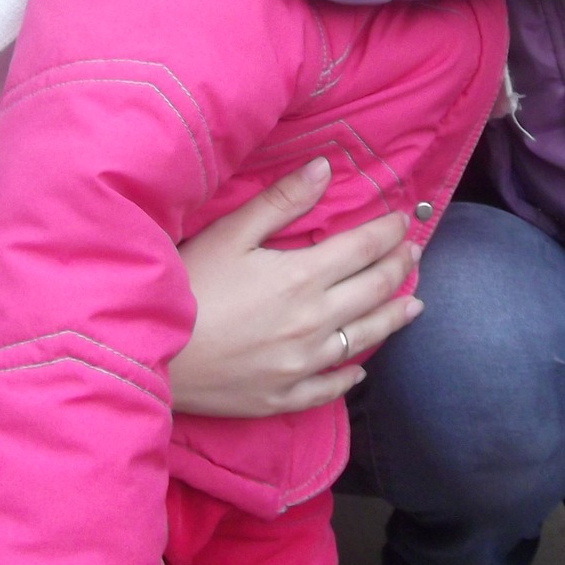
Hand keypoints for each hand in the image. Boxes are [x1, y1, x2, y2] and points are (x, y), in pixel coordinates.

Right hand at [171, 158, 417, 415]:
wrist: (151, 356)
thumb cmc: (185, 285)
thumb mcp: (229, 233)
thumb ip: (281, 201)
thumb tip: (325, 167)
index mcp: (303, 277)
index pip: (363, 248)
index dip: (388, 231)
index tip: (403, 220)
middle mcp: (314, 322)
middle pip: (374, 290)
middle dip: (399, 267)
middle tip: (414, 254)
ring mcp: (302, 364)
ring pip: (364, 339)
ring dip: (394, 317)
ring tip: (414, 304)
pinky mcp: (283, 397)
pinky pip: (330, 387)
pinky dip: (350, 376)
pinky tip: (358, 369)